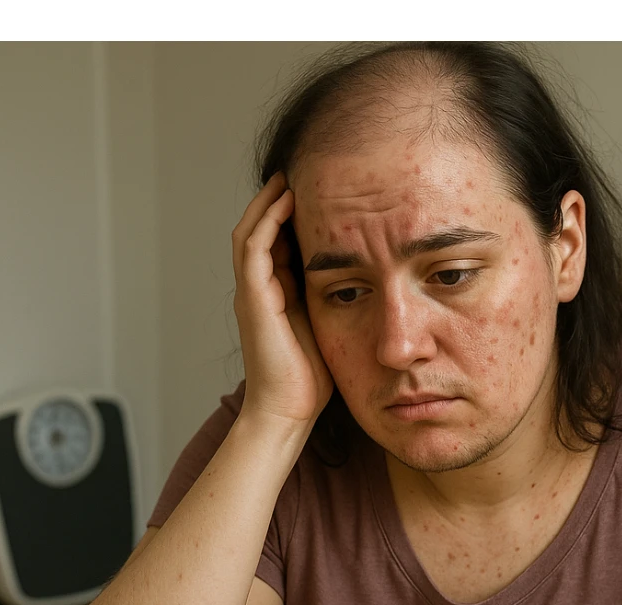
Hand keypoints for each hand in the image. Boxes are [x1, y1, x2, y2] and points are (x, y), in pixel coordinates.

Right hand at [231, 171, 333, 426]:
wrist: (288, 413)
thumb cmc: (311, 382)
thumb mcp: (329, 331)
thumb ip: (337, 305)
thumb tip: (370, 287)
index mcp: (276, 297)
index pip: (278, 245)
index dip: (292, 218)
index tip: (319, 195)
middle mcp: (258, 291)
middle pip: (261, 231)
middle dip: (277, 202)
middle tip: (300, 173)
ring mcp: (251, 294)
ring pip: (251, 232)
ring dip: (269, 202)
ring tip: (289, 177)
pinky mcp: (252, 299)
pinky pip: (254, 248)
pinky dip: (268, 221)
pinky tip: (287, 202)